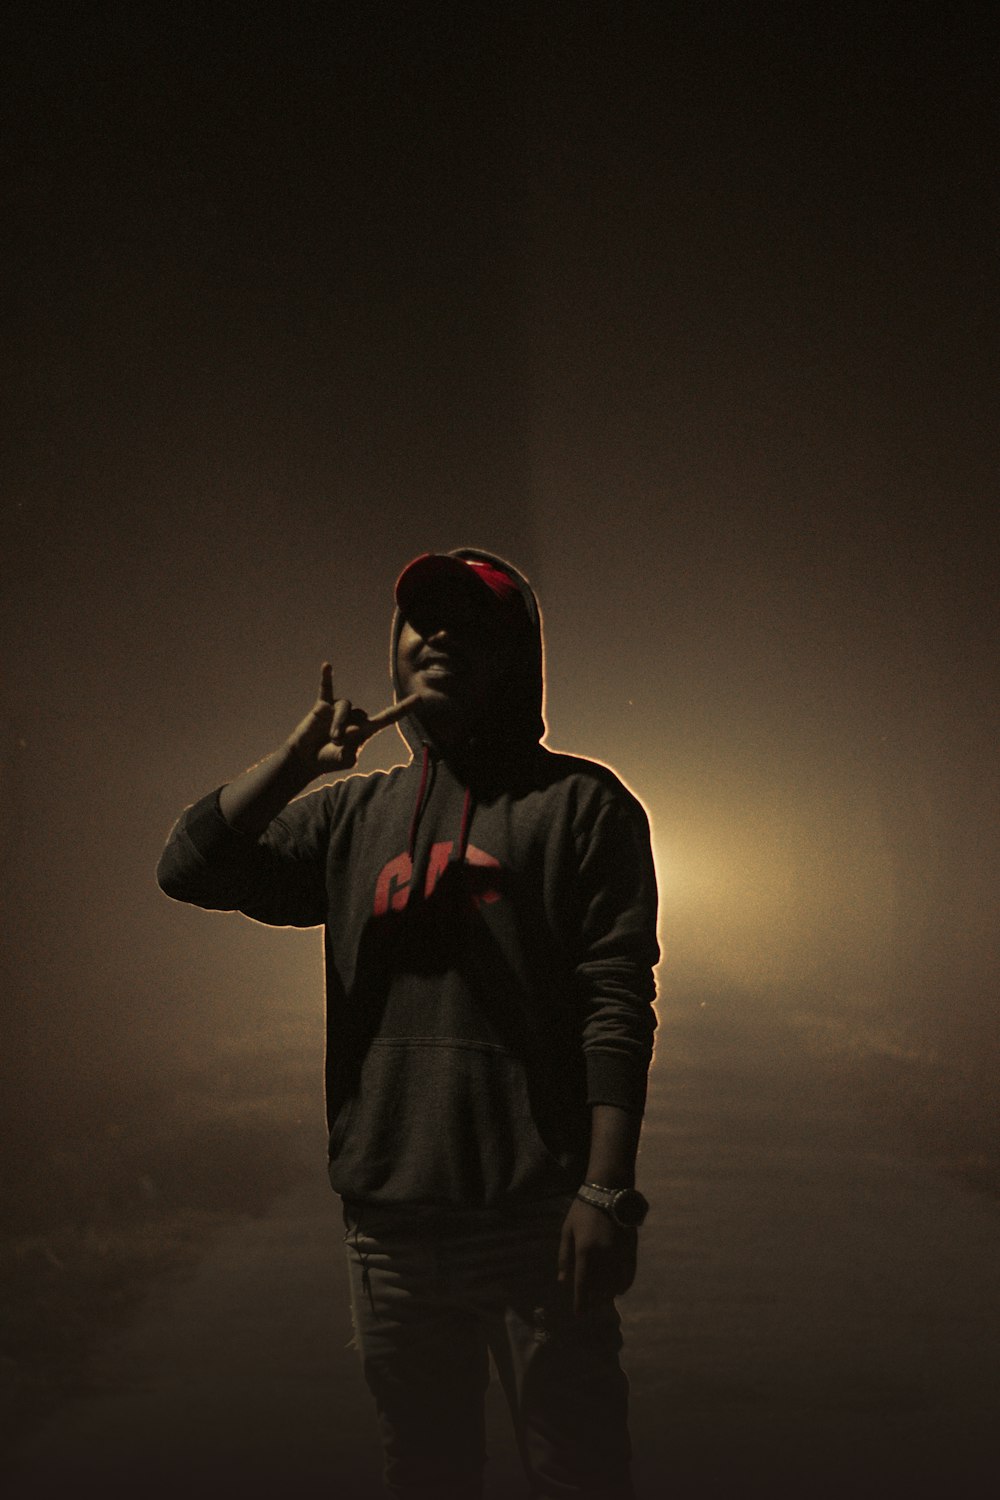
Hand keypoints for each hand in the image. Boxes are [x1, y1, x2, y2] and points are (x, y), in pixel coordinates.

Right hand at [286, 663, 419, 777]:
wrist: (306, 758)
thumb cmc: (327, 760)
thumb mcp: (344, 761)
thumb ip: (350, 753)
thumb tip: (348, 736)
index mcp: (366, 730)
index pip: (389, 717)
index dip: (403, 709)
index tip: (419, 699)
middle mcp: (355, 717)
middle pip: (360, 715)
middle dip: (348, 731)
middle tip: (336, 743)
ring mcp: (339, 710)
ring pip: (345, 707)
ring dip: (337, 723)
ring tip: (329, 737)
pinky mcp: (323, 705)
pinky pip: (326, 687)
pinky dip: (326, 677)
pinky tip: (327, 665)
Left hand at [557, 1196, 637, 1316]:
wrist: (608, 1191)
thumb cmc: (583, 1210)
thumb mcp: (567, 1230)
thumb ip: (564, 1256)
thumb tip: (562, 1281)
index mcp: (585, 1251)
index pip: (582, 1284)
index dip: (581, 1302)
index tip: (579, 1314)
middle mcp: (604, 1256)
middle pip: (600, 1288)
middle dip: (594, 1300)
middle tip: (590, 1306)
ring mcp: (619, 1253)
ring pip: (615, 1284)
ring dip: (608, 1294)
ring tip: (602, 1298)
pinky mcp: (631, 1249)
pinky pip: (629, 1274)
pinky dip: (624, 1285)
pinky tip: (619, 1290)